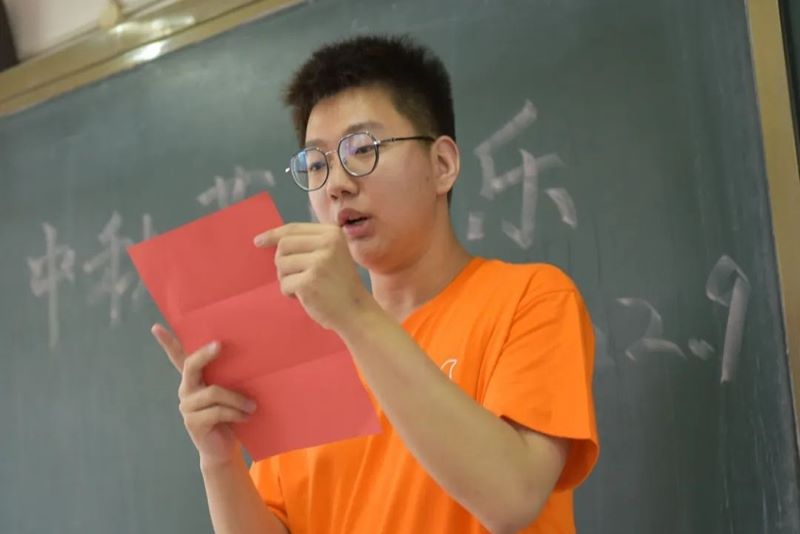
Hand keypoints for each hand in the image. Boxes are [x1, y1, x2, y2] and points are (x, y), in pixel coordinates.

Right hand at [151, 324, 256, 467]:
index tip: (156, 327)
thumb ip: (230, 377)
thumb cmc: (231, 415)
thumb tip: (251, 358)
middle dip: (205, 354)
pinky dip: (235, 412)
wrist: (223, 448)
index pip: (177, 358)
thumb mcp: (230, 392)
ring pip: (214, 392)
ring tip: (253, 406)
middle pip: (191, 366)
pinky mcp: (193, 422)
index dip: (167, 343)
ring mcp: (187, 406)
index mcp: (194, 379)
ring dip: (237, 398)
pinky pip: (217, 411)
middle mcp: (186, 389)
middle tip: (220, 345)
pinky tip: (246, 416)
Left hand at [254, 223, 375, 332]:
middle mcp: (327, 243)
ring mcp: (319, 262)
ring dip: (287, 278)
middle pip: (283, 246)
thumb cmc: (339, 284)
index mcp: (332, 233)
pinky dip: (290, 293)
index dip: (273, 234)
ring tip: (304, 286)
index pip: (293, 229)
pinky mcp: (310, 281)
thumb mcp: (331, 254)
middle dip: (283, 262)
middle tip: (296, 275)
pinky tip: (306, 297)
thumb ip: (308, 243)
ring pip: (281, 265)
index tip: (258, 241)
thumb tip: (267, 239)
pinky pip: (284, 284)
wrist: (356, 312)